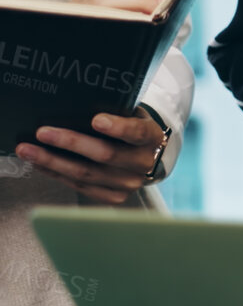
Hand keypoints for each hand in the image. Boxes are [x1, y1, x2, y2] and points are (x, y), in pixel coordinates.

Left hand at [15, 109, 168, 202]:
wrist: (141, 154)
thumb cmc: (128, 128)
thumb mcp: (129, 114)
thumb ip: (112, 112)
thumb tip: (72, 109)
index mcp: (152, 138)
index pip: (137, 132)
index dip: (118, 127)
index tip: (96, 120)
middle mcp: (144, 163)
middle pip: (105, 154)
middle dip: (71, 142)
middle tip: (43, 133)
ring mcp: (130, 183)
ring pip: (87, 173)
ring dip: (53, 161)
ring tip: (28, 150)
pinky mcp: (114, 197)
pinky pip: (80, 186)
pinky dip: (57, 174)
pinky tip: (40, 163)